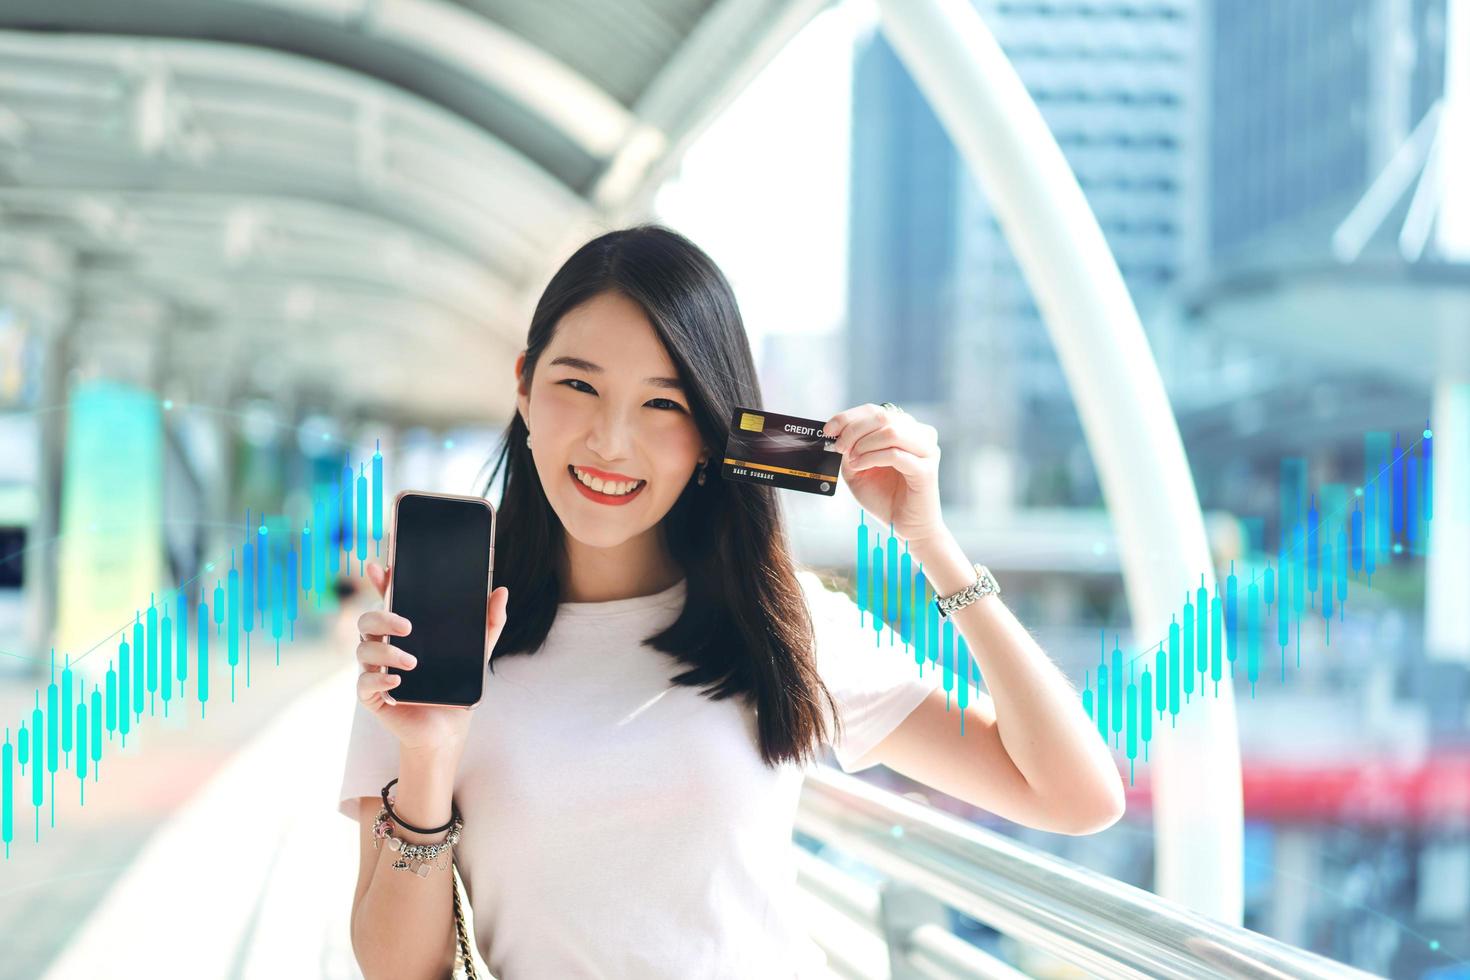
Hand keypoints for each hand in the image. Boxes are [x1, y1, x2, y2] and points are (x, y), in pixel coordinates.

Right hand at [354, 560, 508, 752]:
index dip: (380, 582)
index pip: (387, 600)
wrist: (447, 730)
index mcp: (403, 631)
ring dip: (386, 653)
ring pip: (363, 650)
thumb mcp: (478, 651)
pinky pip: (363, 683)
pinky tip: (398, 681)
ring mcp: (375, 670)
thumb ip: (490, 622)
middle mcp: (384, 646)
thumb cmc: (455, 685)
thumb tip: (501, 592)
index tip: (381, 567)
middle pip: (367, 620)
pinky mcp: (373, 696)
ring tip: (412, 662)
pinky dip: (378, 680)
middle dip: (382, 618)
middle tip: (407, 626)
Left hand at [823, 402, 946, 545]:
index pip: (875, 411)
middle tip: (839, 447)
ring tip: (852, 460)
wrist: (905, 527)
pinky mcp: (926, 469)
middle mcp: (919, 435)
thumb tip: (837, 433)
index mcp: (905, 430)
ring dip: (863, 444)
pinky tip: (860, 466)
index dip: (849, 417)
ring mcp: (926, 451)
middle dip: (853, 430)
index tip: (828, 430)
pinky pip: (895, 454)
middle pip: (882, 417)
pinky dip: (871, 458)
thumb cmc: (885, 498)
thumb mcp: (858, 469)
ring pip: (891, 431)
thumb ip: (851, 449)